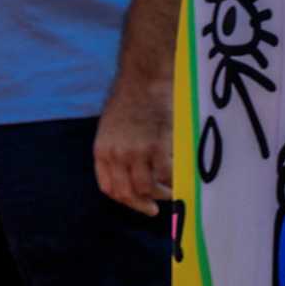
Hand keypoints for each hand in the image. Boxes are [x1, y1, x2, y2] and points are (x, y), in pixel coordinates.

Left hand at [93, 71, 172, 214]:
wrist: (146, 76)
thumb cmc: (133, 95)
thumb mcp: (112, 125)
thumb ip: (117, 147)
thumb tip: (131, 169)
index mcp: (103, 150)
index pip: (108, 188)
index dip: (124, 200)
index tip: (138, 203)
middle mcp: (116, 155)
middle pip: (126, 193)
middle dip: (142, 205)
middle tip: (154, 209)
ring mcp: (137, 152)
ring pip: (147, 189)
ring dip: (161, 195)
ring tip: (171, 192)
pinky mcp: (158, 146)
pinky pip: (167, 176)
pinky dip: (175, 182)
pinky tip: (182, 180)